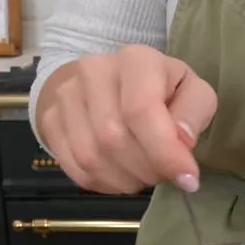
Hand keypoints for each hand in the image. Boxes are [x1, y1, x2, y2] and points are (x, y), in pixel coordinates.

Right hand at [35, 45, 216, 193]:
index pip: (140, 110)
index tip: (188, 180)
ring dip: (125, 180)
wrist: (111, 81)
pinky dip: (104, 182)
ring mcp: (66, 96)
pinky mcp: (51, 120)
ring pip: (90, 157)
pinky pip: (75, 167)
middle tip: (164, 175)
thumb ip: (194, 113)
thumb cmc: (161, 90)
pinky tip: (121, 175)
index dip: (164, 153)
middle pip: (113, 139)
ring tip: (144, 175)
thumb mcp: (192, 92)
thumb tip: (181, 140)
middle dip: (146, 170)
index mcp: (135, 61)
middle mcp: (94, 71)